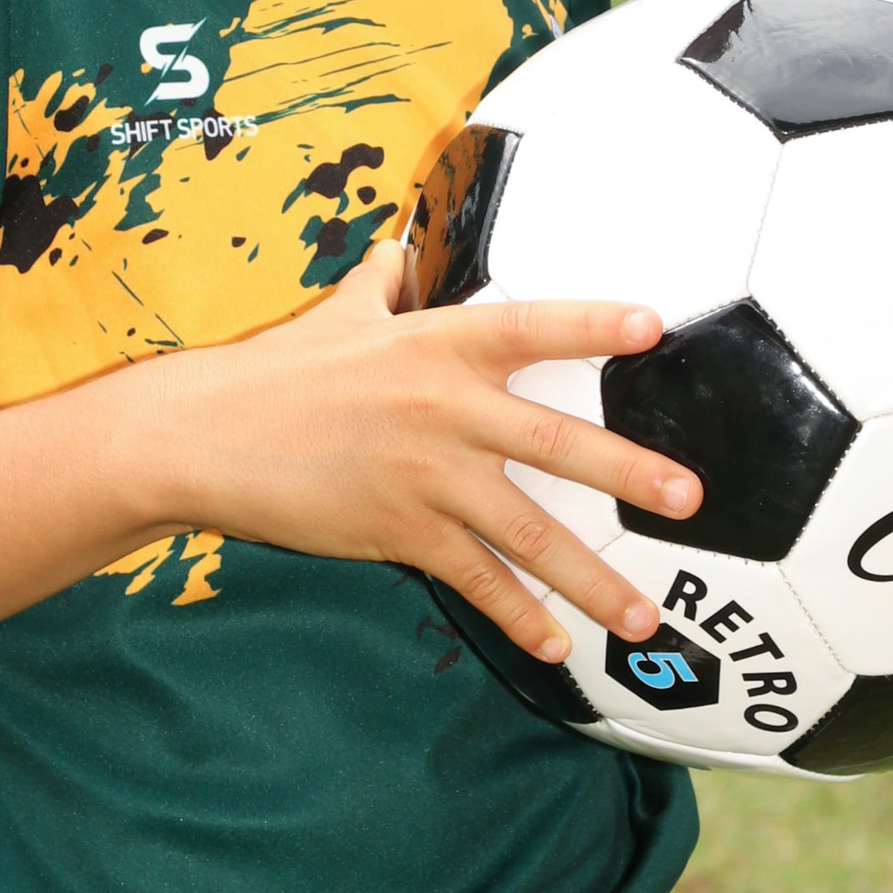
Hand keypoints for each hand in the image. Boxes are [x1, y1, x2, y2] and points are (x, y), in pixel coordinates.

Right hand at [136, 239, 701, 663]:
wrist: (203, 434)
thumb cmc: (273, 370)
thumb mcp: (336, 312)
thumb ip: (380, 280)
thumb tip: (396, 247)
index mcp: (435, 343)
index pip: (530, 325)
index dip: (592, 324)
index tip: (654, 327)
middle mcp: (443, 408)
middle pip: (555, 441)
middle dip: (629, 474)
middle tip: (689, 500)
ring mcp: (424, 475)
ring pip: (526, 530)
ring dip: (590, 577)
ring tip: (645, 613)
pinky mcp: (398, 530)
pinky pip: (473, 578)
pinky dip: (517, 614)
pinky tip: (557, 645)